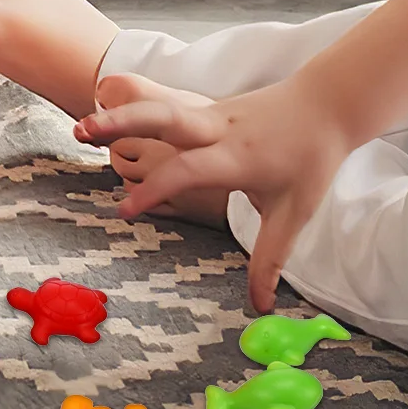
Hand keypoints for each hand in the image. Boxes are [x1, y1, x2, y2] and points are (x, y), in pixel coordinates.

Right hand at [73, 71, 349, 312]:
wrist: (328, 102)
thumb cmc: (311, 157)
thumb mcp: (294, 212)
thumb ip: (270, 259)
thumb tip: (260, 306)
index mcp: (237, 156)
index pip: (187, 170)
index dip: (154, 191)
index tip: (124, 211)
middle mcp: (218, 129)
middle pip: (164, 119)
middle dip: (121, 123)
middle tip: (81, 133)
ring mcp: (211, 112)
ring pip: (159, 106)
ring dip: (119, 113)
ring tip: (79, 126)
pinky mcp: (207, 107)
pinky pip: (166, 107)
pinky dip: (133, 111)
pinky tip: (103, 116)